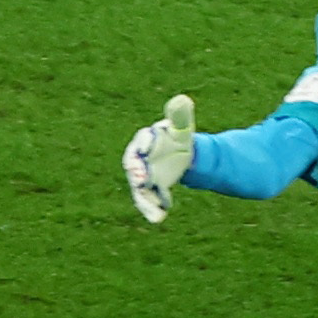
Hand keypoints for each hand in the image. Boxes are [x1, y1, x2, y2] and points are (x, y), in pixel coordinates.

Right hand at [123, 93, 194, 223]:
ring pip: (140, 187)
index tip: (146, 148)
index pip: (142, 141)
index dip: (143, 144)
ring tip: (154, 212)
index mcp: (146, 140)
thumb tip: (183, 99)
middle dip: (137, 172)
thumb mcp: (182, 128)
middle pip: (135, 166)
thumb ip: (181, 116)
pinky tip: (159, 218)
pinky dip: (151, 209)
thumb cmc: (178, 138)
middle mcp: (140, 159)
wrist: (182, 155)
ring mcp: (143, 175)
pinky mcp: (151, 188)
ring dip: (144, 199)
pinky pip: (148, 199)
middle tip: (142, 179)